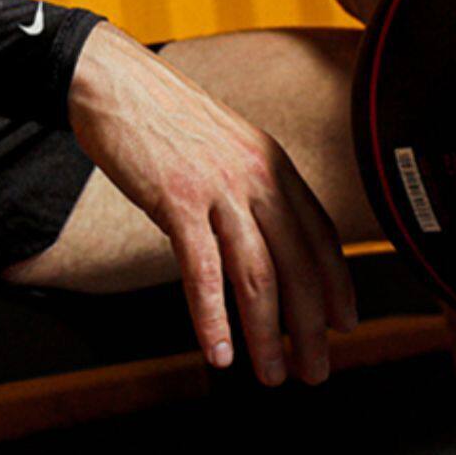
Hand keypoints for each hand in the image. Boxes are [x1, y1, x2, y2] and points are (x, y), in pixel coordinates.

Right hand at [69, 24, 356, 384]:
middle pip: (296, 265)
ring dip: (267, 334)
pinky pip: (202, 270)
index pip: (320, 234)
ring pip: (256, 274)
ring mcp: (217, 188)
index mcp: (271, 162)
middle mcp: (255, 175)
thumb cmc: (160, 113)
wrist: (112, 81)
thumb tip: (259, 233)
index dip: (336, 285)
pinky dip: (212, 318)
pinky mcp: (176, 200)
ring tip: (270, 374)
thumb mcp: (223, 142)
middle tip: (313, 370)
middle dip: (309, 328)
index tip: (342, 324)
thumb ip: (247, 183)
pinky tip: (218, 350)